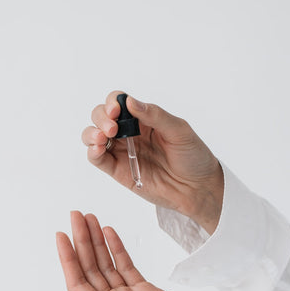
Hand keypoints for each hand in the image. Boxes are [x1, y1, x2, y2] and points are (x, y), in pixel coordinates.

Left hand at [55, 211, 232, 290]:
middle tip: (76, 216)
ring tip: (92, 219)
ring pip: (107, 265)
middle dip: (83, 242)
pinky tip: (110, 233)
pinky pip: (126, 266)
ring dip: (98, 242)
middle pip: (91, 269)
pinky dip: (118, 249)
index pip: (78, 282)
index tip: (62, 234)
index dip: (68, 258)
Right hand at [82, 91, 223, 234]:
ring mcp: (122, 151)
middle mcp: (129, 132)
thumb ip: (154, 115)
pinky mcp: (118, 170)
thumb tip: (130, 101)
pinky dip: (92, 151)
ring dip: (91, 133)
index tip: (116, 110)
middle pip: (102, 116)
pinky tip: (98, 148)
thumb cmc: (193, 157)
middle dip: (101, 117)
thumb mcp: (179, 130)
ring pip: (93, 135)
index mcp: (144, 118)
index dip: (113, 102)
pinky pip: (97, 159)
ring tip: (103, 138)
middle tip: (113, 127)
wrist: (197, 188)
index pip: (119, 102)